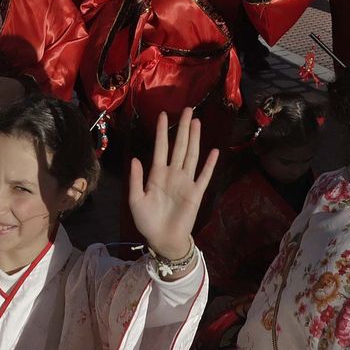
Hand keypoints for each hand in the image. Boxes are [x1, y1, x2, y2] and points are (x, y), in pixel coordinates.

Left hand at [128, 108, 218, 261]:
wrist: (163, 240)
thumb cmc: (147, 221)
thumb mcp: (136, 200)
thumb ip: (136, 179)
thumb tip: (136, 158)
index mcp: (157, 174)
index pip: (160, 148)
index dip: (161, 132)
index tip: (163, 115)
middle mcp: (173, 174)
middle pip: (179, 146)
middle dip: (182, 128)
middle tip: (187, 110)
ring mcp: (185, 182)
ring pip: (191, 155)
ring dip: (195, 139)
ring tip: (197, 122)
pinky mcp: (196, 193)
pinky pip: (204, 176)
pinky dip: (209, 164)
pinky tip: (214, 151)